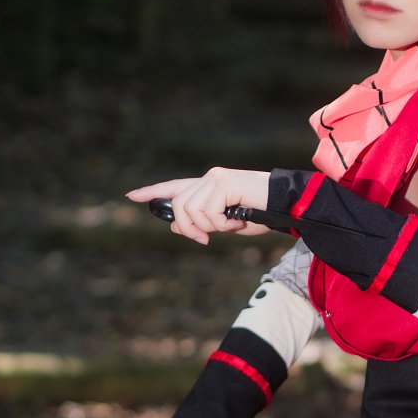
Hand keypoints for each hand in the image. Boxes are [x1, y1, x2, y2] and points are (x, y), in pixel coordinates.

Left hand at [126, 168, 271, 243]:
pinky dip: (221, 225)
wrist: (285, 205)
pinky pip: (209, 212)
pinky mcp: (224, 183)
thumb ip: (200, 223)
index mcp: (207, 185)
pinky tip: (237, 222)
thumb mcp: (225, 224)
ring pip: (191, 210)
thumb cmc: (260, 214)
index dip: (152, 192)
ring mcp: (216, 178)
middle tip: (205, 239)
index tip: (132, 196)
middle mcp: (209, 177)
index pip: (174, 186)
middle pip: (179, 206)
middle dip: (188, 229)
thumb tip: (174, 226)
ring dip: (208, 227)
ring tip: (230, 226)